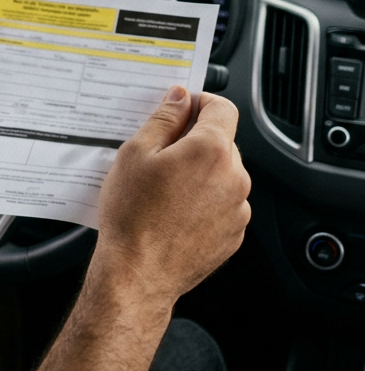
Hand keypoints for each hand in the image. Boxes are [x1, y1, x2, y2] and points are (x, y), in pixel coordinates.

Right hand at [93, 87, 251, 308]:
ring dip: (200, 171)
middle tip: (160, 153)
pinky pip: (223, 202)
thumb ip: (164, 119)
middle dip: (195, 139)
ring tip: (164, 187)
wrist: (138, 273)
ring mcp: (238, 208)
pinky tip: (174, 209)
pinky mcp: (234, 233)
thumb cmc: (133, 215)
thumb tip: (180, 98)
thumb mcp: (136, 153)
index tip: (182, 108)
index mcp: (211, 151)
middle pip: (223, 140)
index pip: (222, 107)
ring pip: (223, 173)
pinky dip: (204, 199)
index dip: (200, 102)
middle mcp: (234, 177)